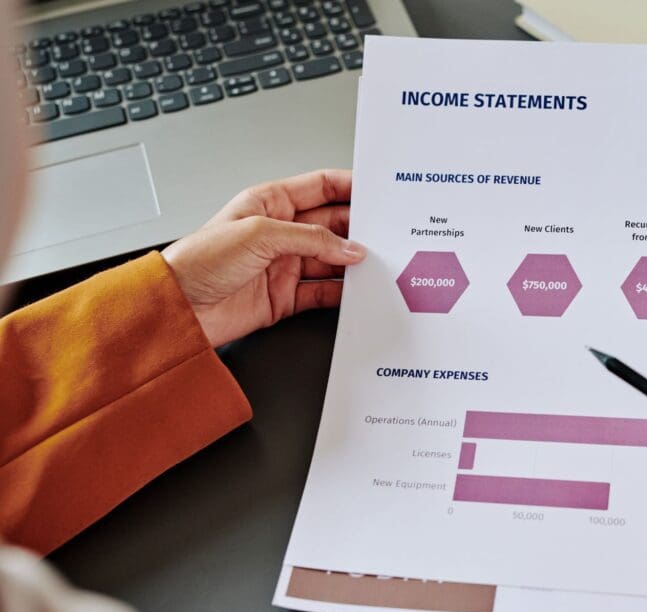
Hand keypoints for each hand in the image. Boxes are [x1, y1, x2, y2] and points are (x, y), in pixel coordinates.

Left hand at [162, 169, 365, 347]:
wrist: (178, 309)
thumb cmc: (199, 261)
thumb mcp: (259, 234)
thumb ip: (310, 239)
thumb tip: (348, 247)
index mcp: (270, 203)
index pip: (320, 187)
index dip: (350, 186)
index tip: (378, 191)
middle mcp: (280, 232)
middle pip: (333, 225)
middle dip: (359, 228)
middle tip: (386, 233)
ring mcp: (284, 265)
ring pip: (332, 260)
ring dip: (354, 263)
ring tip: (378, 264)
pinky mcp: (285, 296)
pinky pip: (323, 292)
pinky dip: (343, 292)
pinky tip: (357, 290)